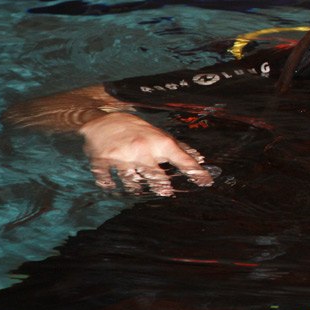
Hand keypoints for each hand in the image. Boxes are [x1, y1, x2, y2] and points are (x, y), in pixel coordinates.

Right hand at [79, 112, 212, 195]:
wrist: (105, 117)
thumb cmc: (138, 129)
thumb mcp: (161, 136)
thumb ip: (180, 149)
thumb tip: (200, 159)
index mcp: (160, 143)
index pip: (182, 159)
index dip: (196, 172)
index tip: (206, 182)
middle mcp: (143, 149)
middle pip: (155, 173)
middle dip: (161, 185)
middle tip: (166, 192)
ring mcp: (122, 156)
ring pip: (131, 179)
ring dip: (135, 187)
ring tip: (138, 190)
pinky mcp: (102, 160)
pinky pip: (106, 178)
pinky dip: (109, 184)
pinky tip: (112, 186)